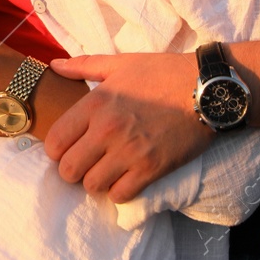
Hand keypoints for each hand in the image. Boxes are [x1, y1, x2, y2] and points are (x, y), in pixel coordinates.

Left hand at [43, 52, 212, 202]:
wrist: (205, 89)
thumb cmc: (162, 73)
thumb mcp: (120, 63)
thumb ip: (83, 65)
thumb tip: (54, 66)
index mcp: (96, 104)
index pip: (55, 141)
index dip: (56, 149)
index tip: (66, 147)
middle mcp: (108, 130)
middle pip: (69, 170)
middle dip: (72, 169)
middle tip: (84, 162)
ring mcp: (130, 152)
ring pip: (92, 185)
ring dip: (95, 181)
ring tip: (104, 170)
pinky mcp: (152, 169)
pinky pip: (120, 195)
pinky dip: (119, 190)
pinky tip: (124, 178)